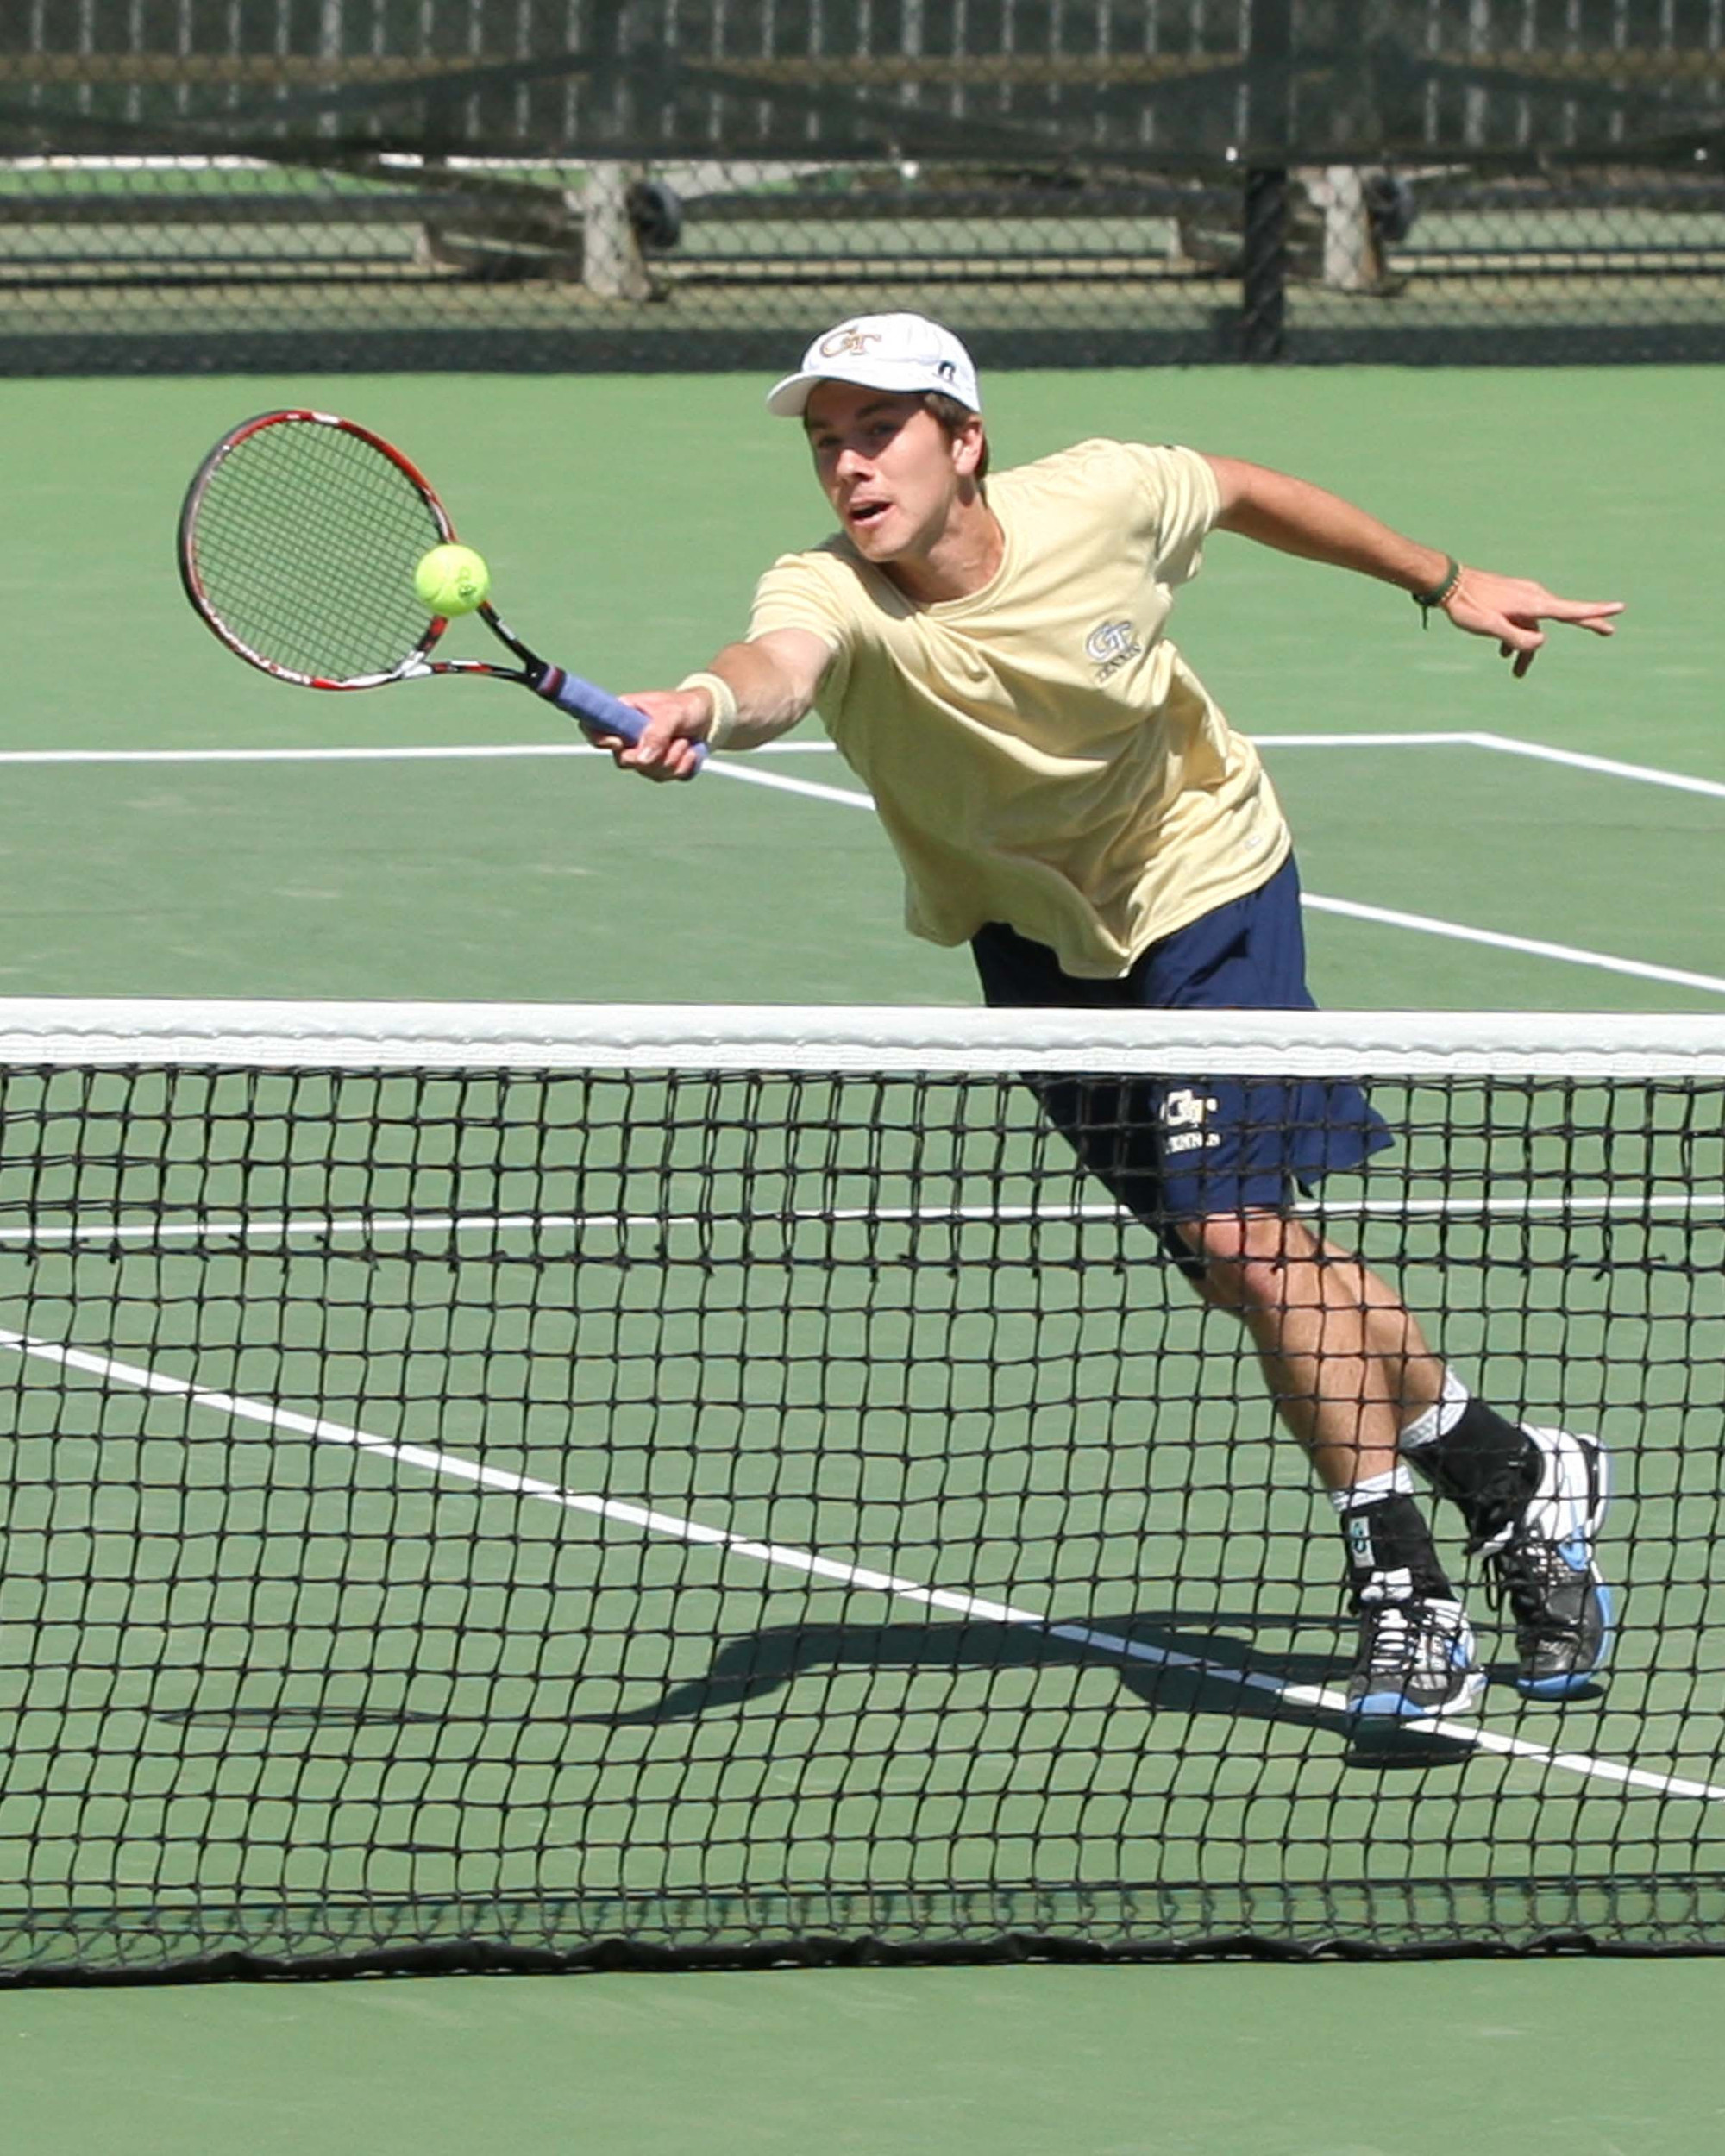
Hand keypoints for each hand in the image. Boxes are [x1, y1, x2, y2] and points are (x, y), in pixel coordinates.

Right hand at [585, 688, 711, 781]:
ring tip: (685, 739)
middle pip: (625, 761)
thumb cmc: (686, 707)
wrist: (709, 716)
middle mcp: (628, 739)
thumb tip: (641, 759)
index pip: (593, 729)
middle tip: (676, 738)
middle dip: (655, 754)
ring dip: (675, 758)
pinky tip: (691, 751)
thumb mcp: (673, 713)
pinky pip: (670, 778)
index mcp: (622, 716)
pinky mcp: (661, 769)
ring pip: (650, 773)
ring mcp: (643, 756)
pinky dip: (686, 767)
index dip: (599, 740)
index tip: (618, 743)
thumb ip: (657, 733)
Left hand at [1441, 570, 1623, 679]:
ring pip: (1535, 627)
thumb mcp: (1490, 627)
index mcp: (1532, 603)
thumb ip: (1516, 638)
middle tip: (1609, 632)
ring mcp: (1522, 598)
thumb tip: (1541, 643)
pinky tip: (1503, 654)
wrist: (1448, 583)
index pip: (1570, 610)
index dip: (1595, 612)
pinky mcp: (1511, 600)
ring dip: (1528, 649)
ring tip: (1517, 673)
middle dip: (1584, 625)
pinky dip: (1517, 638)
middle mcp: (1533, 597)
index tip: (1619, 608)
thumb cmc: (1468, 606)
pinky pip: (1522, 622)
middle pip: (1563, 616)